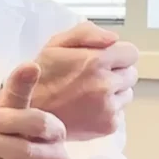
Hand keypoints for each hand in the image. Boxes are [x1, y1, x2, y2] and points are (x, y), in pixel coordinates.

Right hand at [31, 21, 138, 139]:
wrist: (27, 114)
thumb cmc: (41, 76)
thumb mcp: (56, 44)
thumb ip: (86, 33)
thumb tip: (114, 38)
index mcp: (96, 61)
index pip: (131, 53)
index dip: (117, 54)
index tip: (103, 60)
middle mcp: (106, 84)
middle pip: (131, 74)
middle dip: (116, 72)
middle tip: (94, 77)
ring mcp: (109, 107)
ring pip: (127, 93)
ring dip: (114, 92)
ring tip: (90, 94)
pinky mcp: (108, 125)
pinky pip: (120, 112)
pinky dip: (108, 110)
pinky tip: (88, 108)